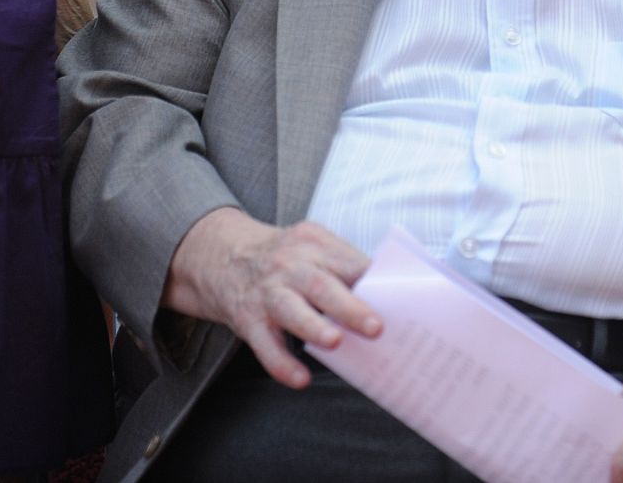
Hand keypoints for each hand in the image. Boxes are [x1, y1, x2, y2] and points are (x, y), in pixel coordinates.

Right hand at [160, 207, 379, 387]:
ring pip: (290, 310)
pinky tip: (300, 378)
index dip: (372, 282)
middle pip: (322, 285)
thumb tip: (391, 298)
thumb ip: (344, 265)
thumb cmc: (285, 258)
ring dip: (313, 327)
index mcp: (313, 243)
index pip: (348, 262)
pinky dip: (281, 363)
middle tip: (376, 327)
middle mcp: (289, 266)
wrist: (224, 257)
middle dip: (349, 307)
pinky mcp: (248, 320)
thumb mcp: (312, 246)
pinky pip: (264, 345)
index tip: (399, 303)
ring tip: (335, 342)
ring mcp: (267, 293)